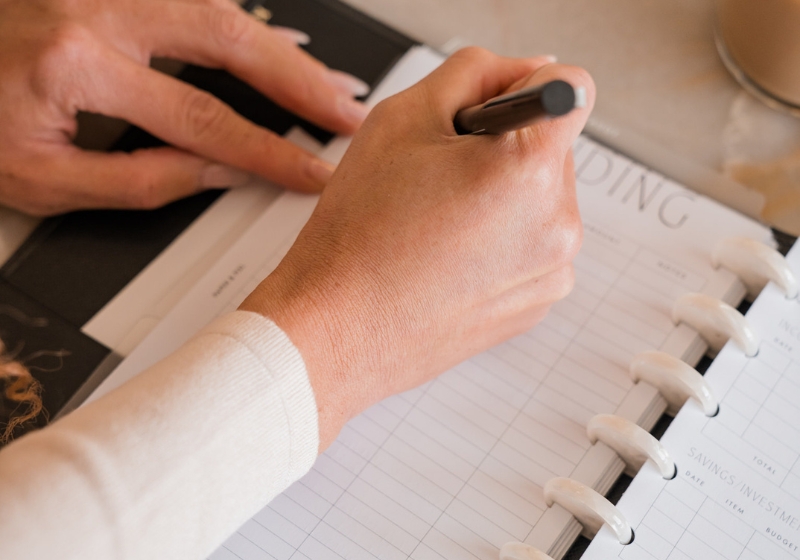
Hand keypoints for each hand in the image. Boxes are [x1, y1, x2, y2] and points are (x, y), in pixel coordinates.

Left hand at [0, 0, 369, 214]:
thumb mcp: (43, 179)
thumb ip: (140, 181)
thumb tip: (217, 174)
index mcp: (77, 66)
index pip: (204, 118)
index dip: (269, 151)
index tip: (310, 171)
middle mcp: (97, 10)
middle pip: (230, 40)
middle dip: (301, 83)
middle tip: (347, 111)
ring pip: (220, 9)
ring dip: (281, 51)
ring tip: (327, 83)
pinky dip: (244, 23)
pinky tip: (275, 43)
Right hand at [241, 48, 594, 449]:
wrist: (337, 329)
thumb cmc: (358, 236)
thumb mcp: (401, 118)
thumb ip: (474, 73)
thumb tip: (527, 70)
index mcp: (529, 169)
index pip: (572, 88)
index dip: (525, 87)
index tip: (490, 113)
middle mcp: (558, 225)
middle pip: (552, 149)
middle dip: (504, 149)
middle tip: (441, 178)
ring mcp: (552, 273)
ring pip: (540, 201)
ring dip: (503, 198)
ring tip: (438, 223)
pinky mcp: (537, 305)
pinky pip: (532, 249)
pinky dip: (501, 243)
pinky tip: (449, 257)